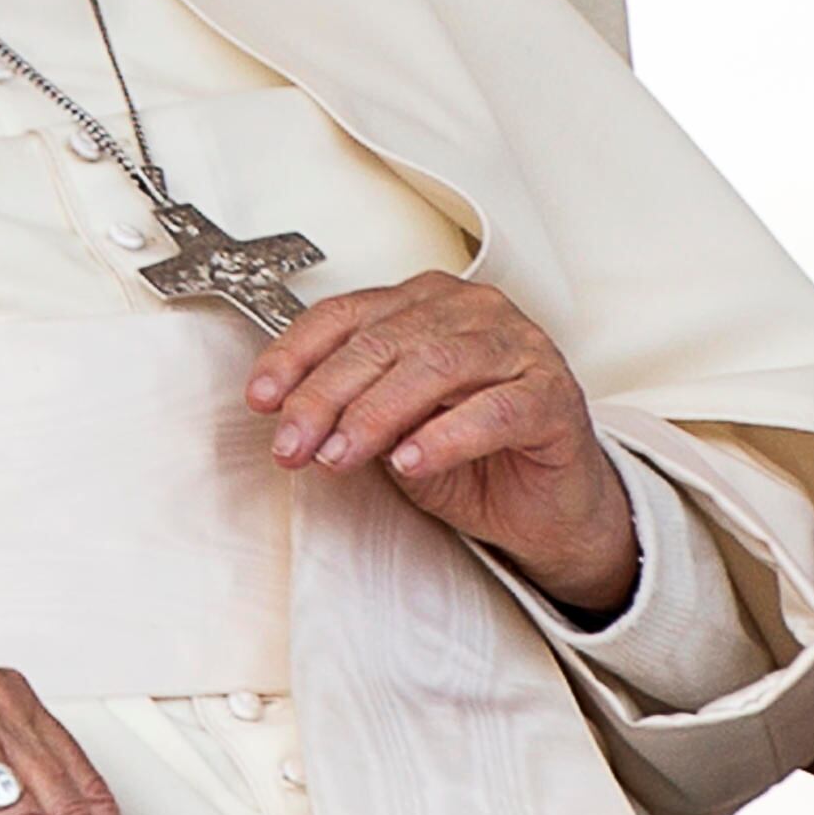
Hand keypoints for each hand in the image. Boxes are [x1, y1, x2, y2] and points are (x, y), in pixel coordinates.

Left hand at [246, 270, 638, 613]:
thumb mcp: (393, 432)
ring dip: (377, 415)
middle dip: (326, 396)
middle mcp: (472, 311)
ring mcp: (519, 347)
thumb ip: (352, 410)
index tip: (260, 397)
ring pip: (435, 366)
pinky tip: (411, 461)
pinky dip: (446, 436)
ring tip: (340, 456)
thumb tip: (290, 413)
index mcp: (424, 303)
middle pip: (383, 341)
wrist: (547, 511)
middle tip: (292, 444)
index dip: (296, 354)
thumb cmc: (470, 462)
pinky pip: (496, 409)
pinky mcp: (554, 395)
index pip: (346, 315)